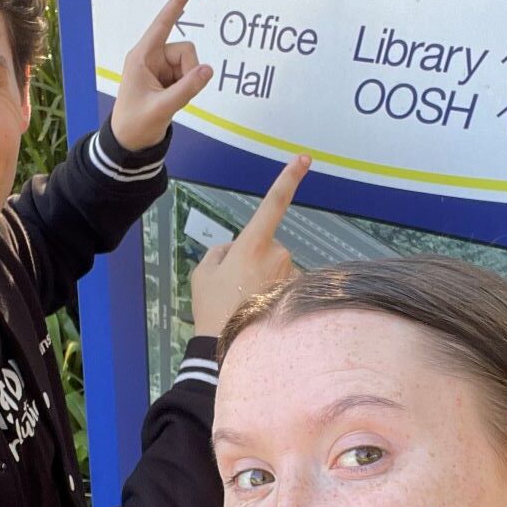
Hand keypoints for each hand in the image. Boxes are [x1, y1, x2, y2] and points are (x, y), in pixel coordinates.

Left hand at [110, 0, 212, 151]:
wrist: (129, 144)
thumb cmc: (136, 124)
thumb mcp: (162, 108)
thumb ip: (187, 89)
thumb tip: (208, 70)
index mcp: (142, 56)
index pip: (163, 24)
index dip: (178, 2)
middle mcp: (151, 57)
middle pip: (186, 50)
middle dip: (189, 72)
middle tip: (175, 96)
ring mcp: (159, 67)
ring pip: (189, 64)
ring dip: (187, 82)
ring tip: (170, 100)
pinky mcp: (167, 78)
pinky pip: (188, 74)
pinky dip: (186, 88)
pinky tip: (171, 100)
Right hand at [190, 156, 310, 337]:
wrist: (229, 347)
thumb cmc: (213, 309)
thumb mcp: (203, 274)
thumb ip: (219, 253)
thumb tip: (232, 250)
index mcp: (253, 244)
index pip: (274, 203)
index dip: (289, 178)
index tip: (304, 159)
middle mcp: (278, 255)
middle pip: (267, 246)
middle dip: (253, 259)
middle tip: (233, 286)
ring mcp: (290, 276)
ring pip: (275, 268)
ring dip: (263, 280)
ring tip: (244, 303)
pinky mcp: (297, 294)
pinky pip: (282, 286)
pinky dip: (271, 295)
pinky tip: (257, 311)